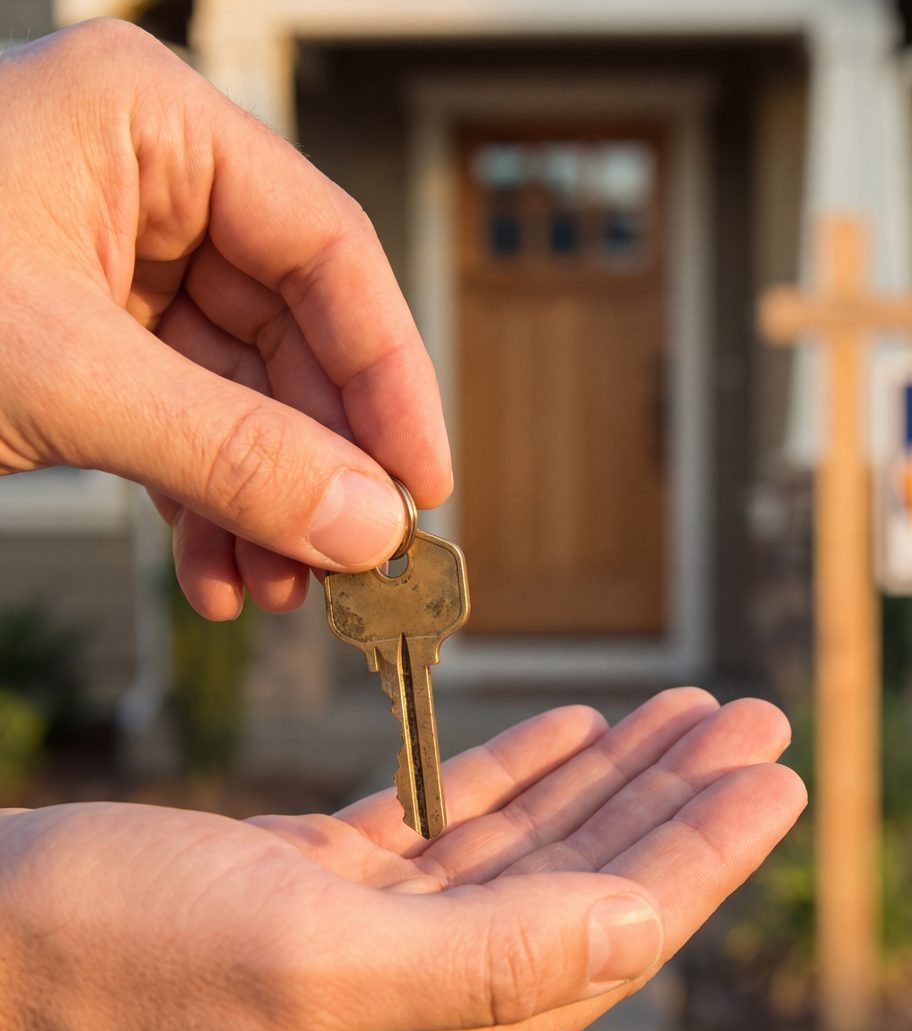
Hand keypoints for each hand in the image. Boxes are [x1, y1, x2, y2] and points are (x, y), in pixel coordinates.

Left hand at [0, 21, 448, 618]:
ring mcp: (117, 260)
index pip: (328, 250)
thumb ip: (230, 452)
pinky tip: (213, 579)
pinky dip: (202, 506)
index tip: (422, 486)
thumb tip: (373, 527)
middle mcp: (150, 183)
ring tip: (279, 593)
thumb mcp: (58, 377)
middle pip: (292, 334)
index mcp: (153, 126)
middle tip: (353, 564)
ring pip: (241, 391)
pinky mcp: (86, 334)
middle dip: (318, 464)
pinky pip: (180, 420)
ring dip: (266, 502)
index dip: (390, 375)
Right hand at [0, 689, 803, 1030]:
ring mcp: (378, 944)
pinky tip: (573, 733)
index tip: (778, 779)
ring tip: (687, 714)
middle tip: (754, 722)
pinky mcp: (330, 891)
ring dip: (612, 776)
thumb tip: (639, 929)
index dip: (705, 852)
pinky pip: (458, 826)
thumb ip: (488, 962)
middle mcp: (424, 1000)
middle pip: (590, 882)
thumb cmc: (113, 962)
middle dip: (677, 798)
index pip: (616, 932)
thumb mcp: (307, 964)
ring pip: (533, 846)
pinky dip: (519, 774)